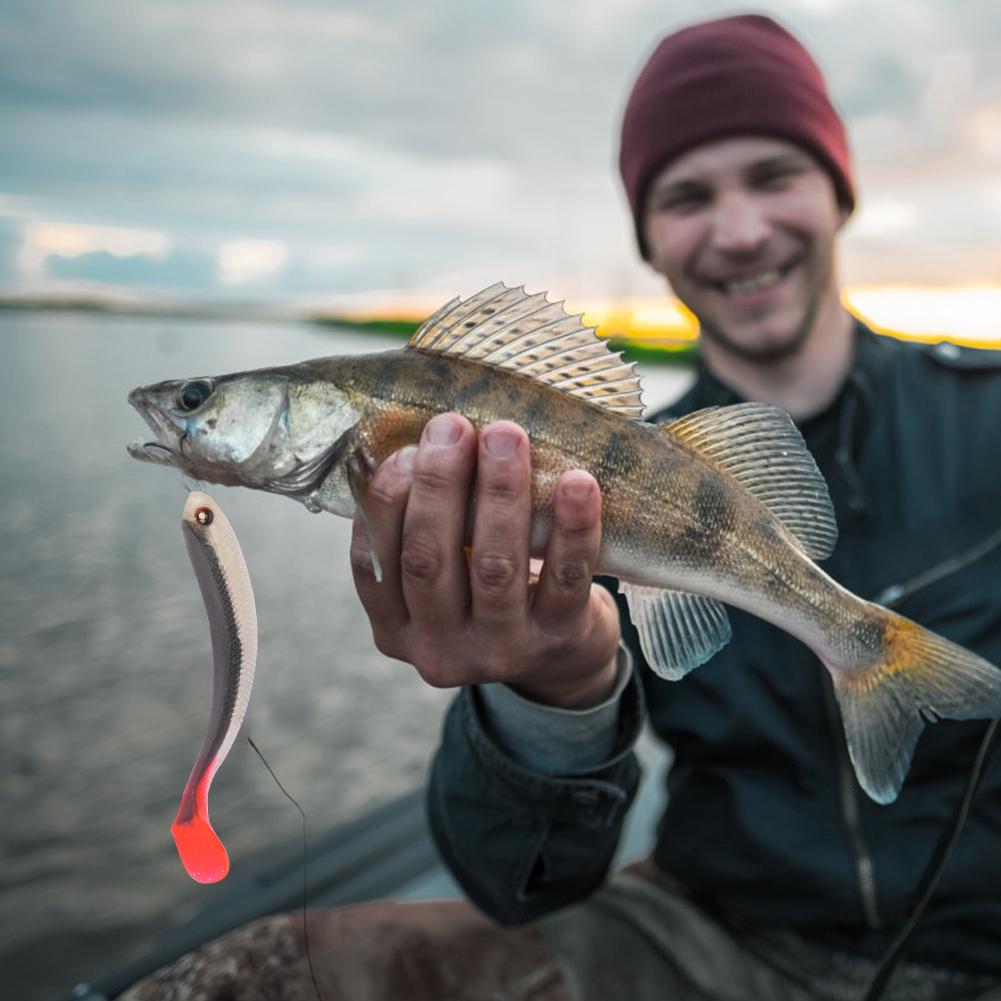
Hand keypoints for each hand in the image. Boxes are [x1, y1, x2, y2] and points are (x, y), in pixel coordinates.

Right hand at [350, 413, 620, 707]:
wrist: (562, 654)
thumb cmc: (488, 590)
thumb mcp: (443, 575)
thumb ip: (424, 526)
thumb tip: (421, 437)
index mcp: (396, 627)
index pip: (373, 565)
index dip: (384, 503)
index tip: (404, 449)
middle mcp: (439, 649)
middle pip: (428, 561)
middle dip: (438, 484)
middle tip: (452, 425)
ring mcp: (500, 650)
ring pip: (495, 567)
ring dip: (499, 493)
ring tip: (507, 435)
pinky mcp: (558, 640)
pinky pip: (566, 579)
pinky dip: (572, 527)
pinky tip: (577, 482)